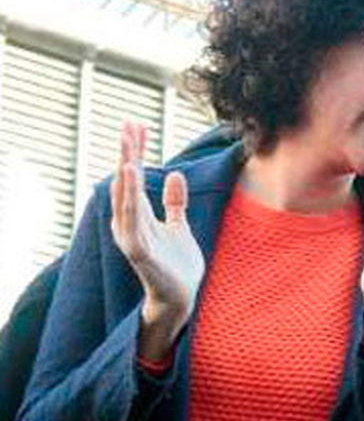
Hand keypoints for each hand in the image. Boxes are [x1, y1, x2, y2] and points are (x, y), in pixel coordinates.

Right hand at [109, 122, 203, 360]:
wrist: (182, 296)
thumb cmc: (177, 263)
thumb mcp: (179, 225)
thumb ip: (174, 202)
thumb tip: (175, 173)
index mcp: (136, 215)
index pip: (134, 177)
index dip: (135, 152)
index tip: (136, 126)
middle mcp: (127, 222)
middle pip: (126, 182)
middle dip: (127, 154)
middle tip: (128, 125)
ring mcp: (130, 236)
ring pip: (125, 198)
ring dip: (126, 173)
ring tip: (128, 149)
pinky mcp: (138, 250)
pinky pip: (131, 220)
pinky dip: (129, 198)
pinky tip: (131, 178)